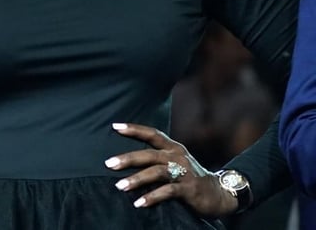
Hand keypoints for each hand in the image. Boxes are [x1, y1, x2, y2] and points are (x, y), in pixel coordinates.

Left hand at [106, 122, 236, 217]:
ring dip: (136, 179)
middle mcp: (178, 157)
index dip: (134, 129)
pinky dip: (152, 197)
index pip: (152, 134)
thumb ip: (157, 158)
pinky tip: (138, 203)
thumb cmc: (190, 178)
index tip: (115, 126)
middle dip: (128, 158)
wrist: (220, 195)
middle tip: (109, 164)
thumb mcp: (176, 163)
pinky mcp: (189, 189)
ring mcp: (184, 173)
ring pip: (156, 172)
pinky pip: (167, 192)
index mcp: (173, 148)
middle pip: (149, 154)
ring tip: (120, 186)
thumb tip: (126, 158)